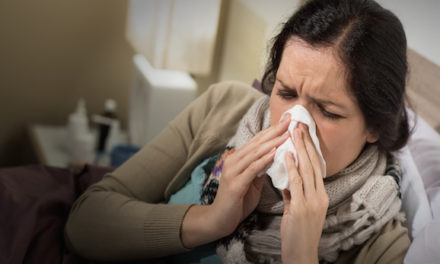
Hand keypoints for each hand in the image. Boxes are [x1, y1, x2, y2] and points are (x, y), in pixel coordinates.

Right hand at [210, 113, 290, 235]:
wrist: (220, 219)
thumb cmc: (238, 201)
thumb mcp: (252, 182)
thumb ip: (261, 168)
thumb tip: (275, 156)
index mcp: (238, 159)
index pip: (258, 140)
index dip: (273, 130)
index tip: (288, 120)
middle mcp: (234, 161)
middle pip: (257, 142)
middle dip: (275, 130)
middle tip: (290, 120)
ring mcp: (233, 171)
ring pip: (255, 152)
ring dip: (272, 142)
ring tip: (287, 133)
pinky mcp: (235, 183)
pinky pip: (252, 168)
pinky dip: (263, 159)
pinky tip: (274, 152)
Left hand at [281, 123, 328, 263]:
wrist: (301, 255)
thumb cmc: (298, 234)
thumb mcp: (296, 210)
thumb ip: (293, 195)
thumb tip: (286, 182)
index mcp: (320, 195)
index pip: (315, 167)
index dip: (309, 149)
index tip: (303, 133)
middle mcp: (319, 196)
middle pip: (313, 164)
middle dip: (305, 143)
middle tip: (299, 124)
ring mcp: (312, 202)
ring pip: (307, 169)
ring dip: (299, 149)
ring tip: (294, 132)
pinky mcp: (301, 208)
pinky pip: (296, 183)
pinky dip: (291, 167)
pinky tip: (286, 155)